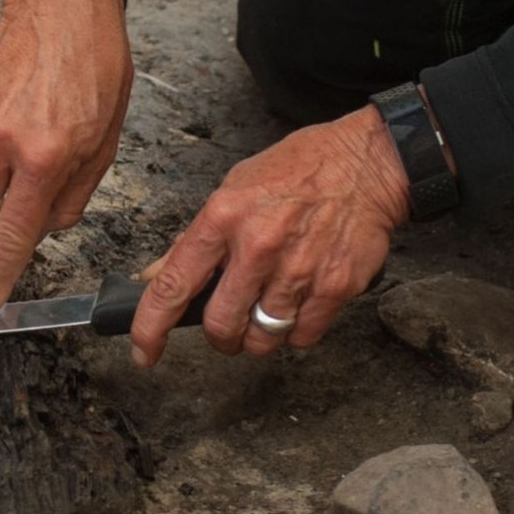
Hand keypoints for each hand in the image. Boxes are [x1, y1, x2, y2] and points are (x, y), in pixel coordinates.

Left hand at [130, 105, 409, 367]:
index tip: (144, 351)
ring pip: (262, 339)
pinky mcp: (334, 287)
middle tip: (229, 324)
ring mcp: (298, 270)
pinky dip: (297, 331)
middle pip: (221, 326)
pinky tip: (301, 302)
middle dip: (220, 336)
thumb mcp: (235, 187)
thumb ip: (197, 237)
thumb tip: (158, 275)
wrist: (368, 163)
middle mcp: (257, 247)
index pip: (173, 285)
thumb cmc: (301, 169)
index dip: (151, 328)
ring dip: (259, 335)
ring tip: (269, 307)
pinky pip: (303, 337)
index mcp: (223, 217)